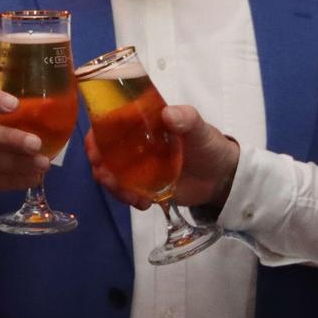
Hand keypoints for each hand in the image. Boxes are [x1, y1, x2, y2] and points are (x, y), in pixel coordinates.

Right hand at [85, 104, 239, 209]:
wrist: (222, 177)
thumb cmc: (208, 145)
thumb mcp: (199, 128)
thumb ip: (186, 118)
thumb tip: (167, 114)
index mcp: (143, 123)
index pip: (109, 123)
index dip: (96, 135)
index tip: (95, 150)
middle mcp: (135, 143)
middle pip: (104, 152)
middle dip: (100, 166)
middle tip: (107, 178)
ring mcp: (138, 166)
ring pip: (112, 174)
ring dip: (113, 186)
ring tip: (130, 196)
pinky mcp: (144, 186)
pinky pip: (126, 191)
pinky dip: (128, 198)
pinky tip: (142, 203)